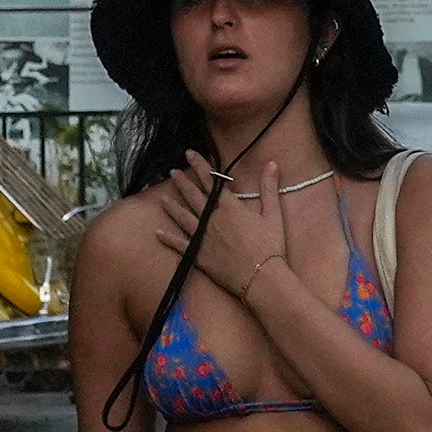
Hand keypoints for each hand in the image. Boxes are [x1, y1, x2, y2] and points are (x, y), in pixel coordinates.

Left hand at [156, 155, 289, 293]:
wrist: (261, 278)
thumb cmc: (270, 247)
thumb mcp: (273, 215)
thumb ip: (269, 188)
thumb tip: (271, 164)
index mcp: (230, 208)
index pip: (212, 182)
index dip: (200, 166)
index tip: (189, 154)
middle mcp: (213, 220)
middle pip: (194, 197)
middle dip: (182, 182)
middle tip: (171, 171)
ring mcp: (204, 238)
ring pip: (183, 217)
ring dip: (172, 206)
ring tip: (162, 197)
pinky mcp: (199, 256)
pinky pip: (180, 245)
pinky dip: (169, 238)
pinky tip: (158, 233)